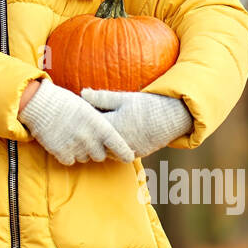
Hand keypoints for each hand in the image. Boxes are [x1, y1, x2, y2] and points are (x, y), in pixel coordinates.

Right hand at [19, 78, 133, 164]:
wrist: (40, 103)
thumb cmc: (65, 102)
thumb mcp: (87, 108)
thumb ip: (99, 123)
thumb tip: (110, 137)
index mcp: (98, 124)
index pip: (117, 144)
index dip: (124, 153)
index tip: (129, 157)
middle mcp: (88, 137)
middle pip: (100, 156)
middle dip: (96, 151)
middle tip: (87, 141)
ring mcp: (74, 146)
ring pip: (84, 159)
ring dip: (81, 152)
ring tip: (72, 138)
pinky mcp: (61, 152)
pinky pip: (70, 161)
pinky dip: (67, 155)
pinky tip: (62, 142)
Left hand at [79, 89, 193, 158]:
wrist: (173, 118)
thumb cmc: (147, 105)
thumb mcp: (123, 98)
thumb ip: (101, 98)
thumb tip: (82, 92)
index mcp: (114, 127)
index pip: (90, 127)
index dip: (81, 121)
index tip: (74, 116)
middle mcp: (119, 142)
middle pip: (96, 141)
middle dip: (88, 135)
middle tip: (77, 127)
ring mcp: (127, 150)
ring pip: (105, 151)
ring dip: (98, 144)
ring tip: (89, 135)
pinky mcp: (135, 155)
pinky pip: (116, 155)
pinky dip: (110, 149)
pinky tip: (105, 141)